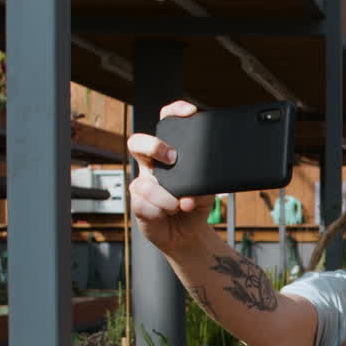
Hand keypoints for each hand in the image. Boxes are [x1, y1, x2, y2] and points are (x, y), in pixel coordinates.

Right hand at [126, 100, 214, 254]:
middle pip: (138, 142)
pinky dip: (160, 211)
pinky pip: (143, 204)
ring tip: (180, 206)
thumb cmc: (196, 205)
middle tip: (172, 158)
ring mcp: (142, 184)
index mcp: (168, 156)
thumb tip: (190, 193)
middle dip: (153, 146)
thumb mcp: (208, 191)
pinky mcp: (138, 203)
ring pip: (144, 183)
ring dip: (166, 198)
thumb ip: (204, 185)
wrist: (188, 233)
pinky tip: (167, 214)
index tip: (188, 112)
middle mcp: (151, 166)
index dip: (173, 113)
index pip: (166, 126)